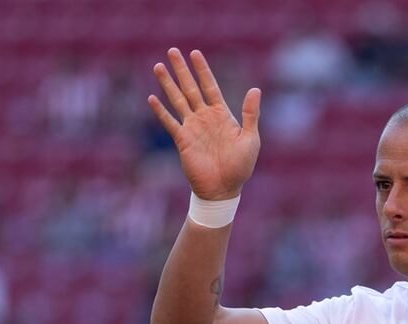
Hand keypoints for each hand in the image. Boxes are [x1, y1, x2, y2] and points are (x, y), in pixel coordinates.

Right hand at [148, 48, 260, 200]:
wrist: (224, 189)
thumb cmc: (241, 166)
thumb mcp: (250, 139)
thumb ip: (251, 114)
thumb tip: (255, 89)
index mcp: (222, 114)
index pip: (210, 86)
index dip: (202, 70)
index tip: (195, 53)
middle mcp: (205, 117)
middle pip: (191, 88)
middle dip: (182, 70)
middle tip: (172, 51)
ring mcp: (192, 127)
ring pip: (178, 100)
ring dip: (168, 84)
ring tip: (159, 66)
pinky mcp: (182, 140)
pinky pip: (170, 122)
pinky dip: (161, 111)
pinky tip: (152, 98)